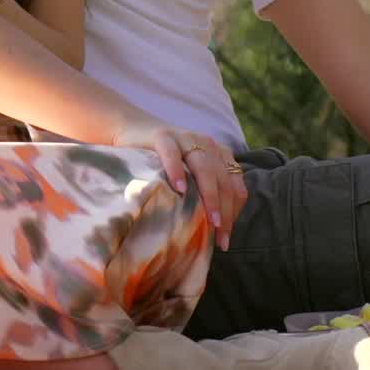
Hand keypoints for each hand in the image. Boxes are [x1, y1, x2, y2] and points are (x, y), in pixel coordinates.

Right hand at [112, 121, 246, 249]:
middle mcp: (207, 144)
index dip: (234, 212)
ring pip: (204, 168)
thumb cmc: (164, 161)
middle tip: (220, 237)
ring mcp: (186, 138)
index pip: (235, 185)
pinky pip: (172, 154)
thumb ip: (202, 192)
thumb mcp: (190, 174)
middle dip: (225, 211)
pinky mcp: (162, 136)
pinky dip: (177, 171)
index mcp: (219, 154)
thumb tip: (212, 233)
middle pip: (223, 180)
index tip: (225, 239)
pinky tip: (179, 189)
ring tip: (210, 221)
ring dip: (210, 196)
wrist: (134, 130)